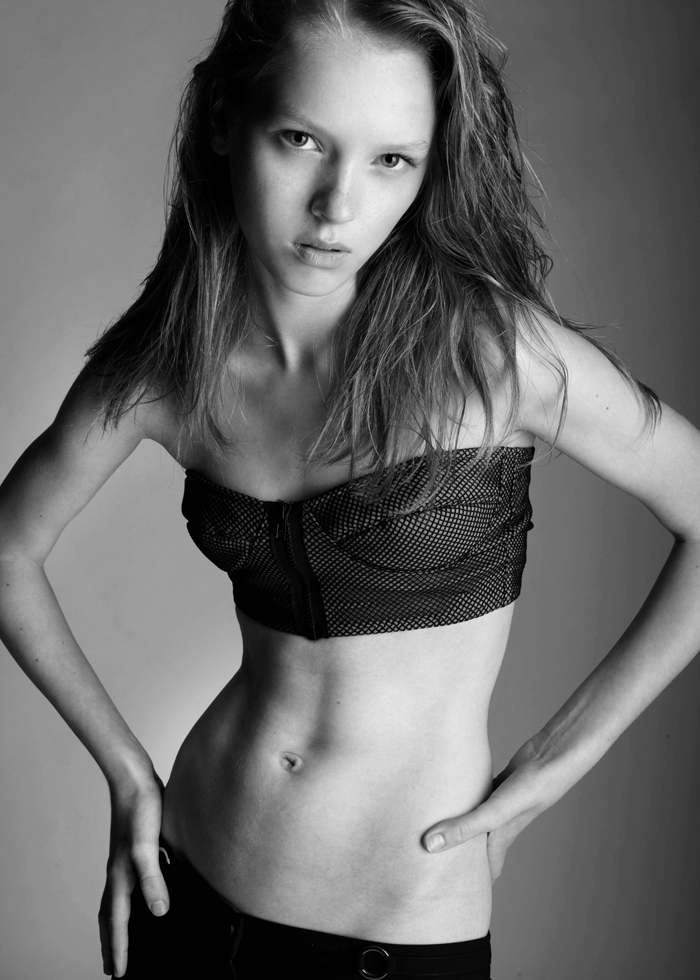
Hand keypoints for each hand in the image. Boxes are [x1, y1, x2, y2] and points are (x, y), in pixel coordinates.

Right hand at [98, 773, 169, 976]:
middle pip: (110, 916)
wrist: (135, 777)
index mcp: (120, 876)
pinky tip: (145, 897)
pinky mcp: (135, 850)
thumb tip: (158, 912)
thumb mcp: (148, 844)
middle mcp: (119, 872)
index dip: (120, 949)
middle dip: (112, 943)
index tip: (118, 974)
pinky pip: (128, 886)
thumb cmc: (142, 808)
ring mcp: (125, 861)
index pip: (118, 922)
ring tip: (123, 939)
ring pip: (117, 902)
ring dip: (118, 924)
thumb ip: (153, 877)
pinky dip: (130, 901)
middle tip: (112, 968)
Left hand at [421, 736, 565, 881]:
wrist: (554, 755)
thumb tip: (429, 845)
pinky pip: (477, 793)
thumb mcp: (495, 812)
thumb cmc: (532, 789)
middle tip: (435, 860)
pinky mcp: (498, 781)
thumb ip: (464, 828)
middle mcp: (500, 823)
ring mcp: (499, 801)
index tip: (453, 894)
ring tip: (436, 826)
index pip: (486, 870)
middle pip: (476, 845)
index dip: (474, 885)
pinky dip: (464, 796)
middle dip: (459, 854)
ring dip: (459, 823)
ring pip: (475, 818)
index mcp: (500, 838)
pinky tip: (451, 790)